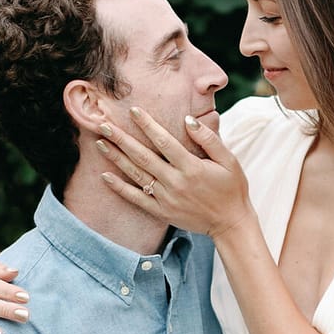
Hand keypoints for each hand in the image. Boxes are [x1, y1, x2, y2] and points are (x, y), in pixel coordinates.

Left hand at [97, 109, 251, 238]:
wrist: (230, 223)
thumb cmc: (232, 188)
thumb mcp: (229, 160)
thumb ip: (209, 138)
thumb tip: (188, 119)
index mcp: (192, 167)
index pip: (164, 141)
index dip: (147, 124)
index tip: (132, 110)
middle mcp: (176, 182)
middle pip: (143, 156)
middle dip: (122, 139)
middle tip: (103, 124)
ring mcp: (167, 199)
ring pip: (136, 175)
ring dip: (116, 158)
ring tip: (100, 143)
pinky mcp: (162, 212)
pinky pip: (137, 198)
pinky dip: (120, 188)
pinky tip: (105, 175)